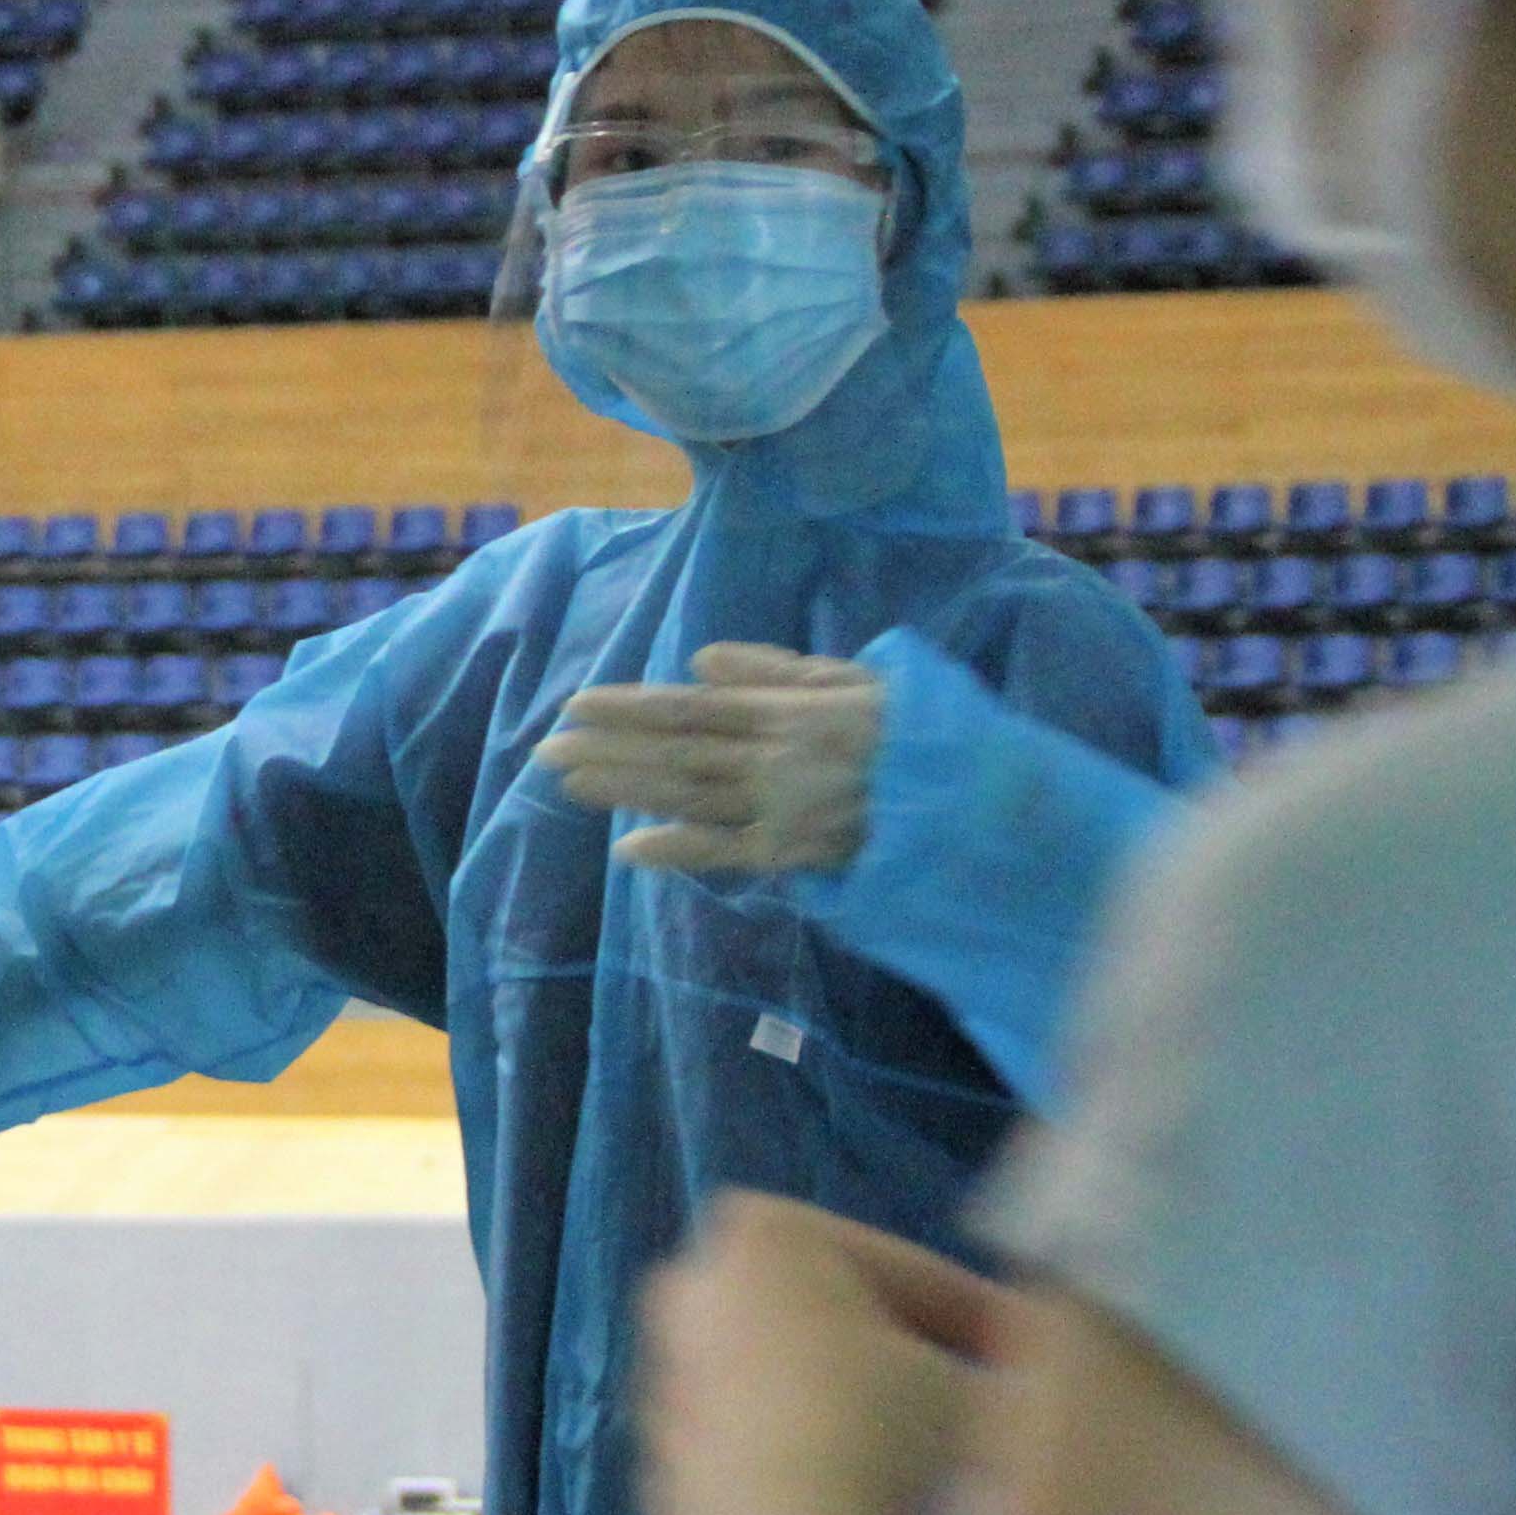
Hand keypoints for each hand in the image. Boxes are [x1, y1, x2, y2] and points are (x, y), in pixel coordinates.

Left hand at [539, 644, 887, 875]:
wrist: (970, 796)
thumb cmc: (911, 730)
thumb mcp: (850, 679)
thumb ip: (774, 669)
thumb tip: (700, 659)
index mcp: (784, 712)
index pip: (690, 709)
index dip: (630, 708)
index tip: (577, 705)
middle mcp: (771, 759)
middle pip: (674, 752)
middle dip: (607, 749)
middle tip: (545, 749)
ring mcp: (780, 809)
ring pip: (686, 798)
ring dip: (624, 791)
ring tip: (567, 783)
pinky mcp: (793, 855)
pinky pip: (725, 853)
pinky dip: (676, 850)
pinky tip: (628, 849)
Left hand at [634, 1191, 1014, 1514]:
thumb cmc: (882, 1438)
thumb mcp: (973, 1382)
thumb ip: (1011, 1359)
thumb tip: (1046, 1368)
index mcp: (764, 1233)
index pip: (910, 1270)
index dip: (983, 1320)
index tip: (1035, 1360)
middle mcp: (693, 1289)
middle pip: (841, 1322)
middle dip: (908, 1361)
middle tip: (981, 1406)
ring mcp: (666, 1382)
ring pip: (797, 1391)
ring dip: (859, 1418)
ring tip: (933, 1468)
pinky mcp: (662, 1467)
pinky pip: (760, 1455)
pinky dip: (809, 1471)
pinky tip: (867, 1513)